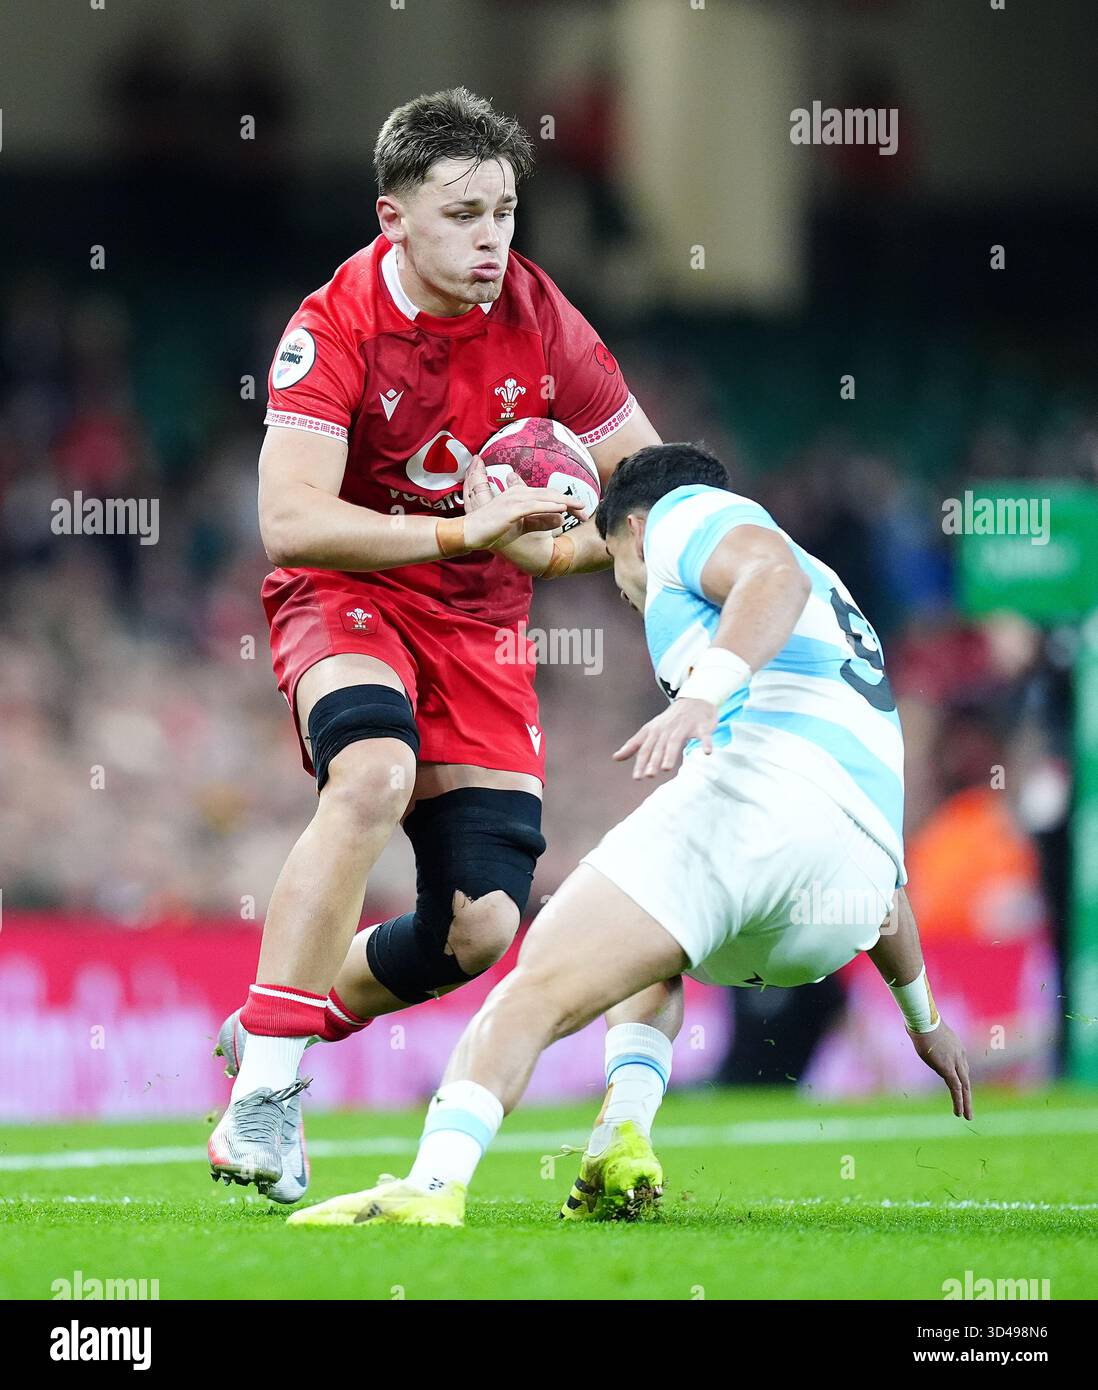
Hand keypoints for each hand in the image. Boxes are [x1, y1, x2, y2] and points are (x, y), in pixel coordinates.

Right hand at [461, 460, 586, 551]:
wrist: (469, 533)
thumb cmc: (492, 530)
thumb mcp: (520, 527)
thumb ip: (539, 521)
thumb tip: (559, 518)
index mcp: (520, 496)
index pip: (548, 496)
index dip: (566, 502)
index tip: (580, 511)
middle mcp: (518, 494)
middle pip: (550, 495)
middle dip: (570, 502)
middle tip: (585, 511)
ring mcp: (514, 501)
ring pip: (545, 498)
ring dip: (564, 502)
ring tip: (580, 507)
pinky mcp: (511, 510)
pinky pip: (534, 506)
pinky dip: (549, 506)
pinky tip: (562, 508)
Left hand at [613, 697, 717, 778]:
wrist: (694, 699)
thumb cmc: (669, 720)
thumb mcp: (649, 730)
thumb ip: (633, 745)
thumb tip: (615, 758)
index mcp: (654, 731)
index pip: (646, 748)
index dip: (641, 763)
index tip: (637, 778)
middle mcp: (667, 729)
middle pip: (659, 746)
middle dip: (654, 761)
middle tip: (649, 775)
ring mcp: (684, 727)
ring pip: (676, 741)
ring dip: (671, 754)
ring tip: (666, 768)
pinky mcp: (701, 726)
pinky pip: (704, 735)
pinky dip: (706, 743)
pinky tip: (707, 753)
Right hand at [908, 1018, 972, 1119]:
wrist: (924, 1020)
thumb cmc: (920, 1020)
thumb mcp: (924, 1028)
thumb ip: (922, 1033)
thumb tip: (910, 1027)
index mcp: (956, 1045)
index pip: (962, 1065)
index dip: (961, 1078)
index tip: (961, 1087)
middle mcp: (959, 1055)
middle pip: (965, 1078)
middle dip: (967, 1094)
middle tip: (969, 1108)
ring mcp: (955, 1062)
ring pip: (964, 1086)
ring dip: (966, 1103)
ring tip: (967, 1116)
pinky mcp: (948, 1069)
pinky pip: (956, 1089)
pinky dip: (959, 1102)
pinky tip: (959, 1113)